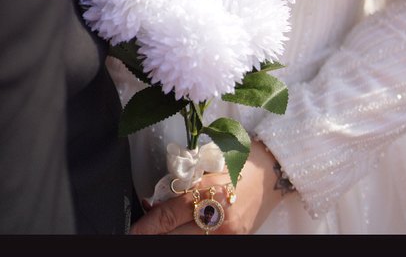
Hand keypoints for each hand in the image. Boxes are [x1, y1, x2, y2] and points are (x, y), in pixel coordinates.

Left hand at [130, 140, 289, 234]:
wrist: (272, 170)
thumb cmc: (238, 161)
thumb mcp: (207, 167)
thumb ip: (183, 184)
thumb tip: (156, 201)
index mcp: (208, 192)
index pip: (169, 216)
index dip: (147, 227)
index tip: (133, 232)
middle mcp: (218, 217)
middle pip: (176, 237)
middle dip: (157, 234)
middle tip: (144, 231)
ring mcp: (229, 233)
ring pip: (188, 242)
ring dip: (174, 236)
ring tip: (165, 229)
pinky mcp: (238, 240)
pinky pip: (207, 242)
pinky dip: (193, 236)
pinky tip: (189, 230)